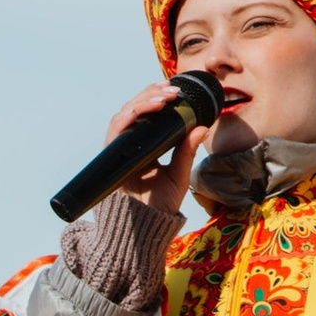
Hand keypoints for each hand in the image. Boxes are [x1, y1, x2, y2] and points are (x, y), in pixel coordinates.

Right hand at [100, 79, 207, 220]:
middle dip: (152, 93)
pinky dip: (131, 115)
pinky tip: (145, 108)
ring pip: (125, 113)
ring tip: (164, 96)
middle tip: (171, 88)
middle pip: (135, 108)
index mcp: (146, 146)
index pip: (147, 114)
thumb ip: (187, 151)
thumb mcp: (179, 174)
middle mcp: (131, 144)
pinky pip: (117, 129)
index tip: (174, 89)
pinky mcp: (112, 156)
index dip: (157, 97)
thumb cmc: (159, 204)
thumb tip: (202, 127)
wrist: (144, 227)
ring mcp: (120, 149)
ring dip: (144, 100)